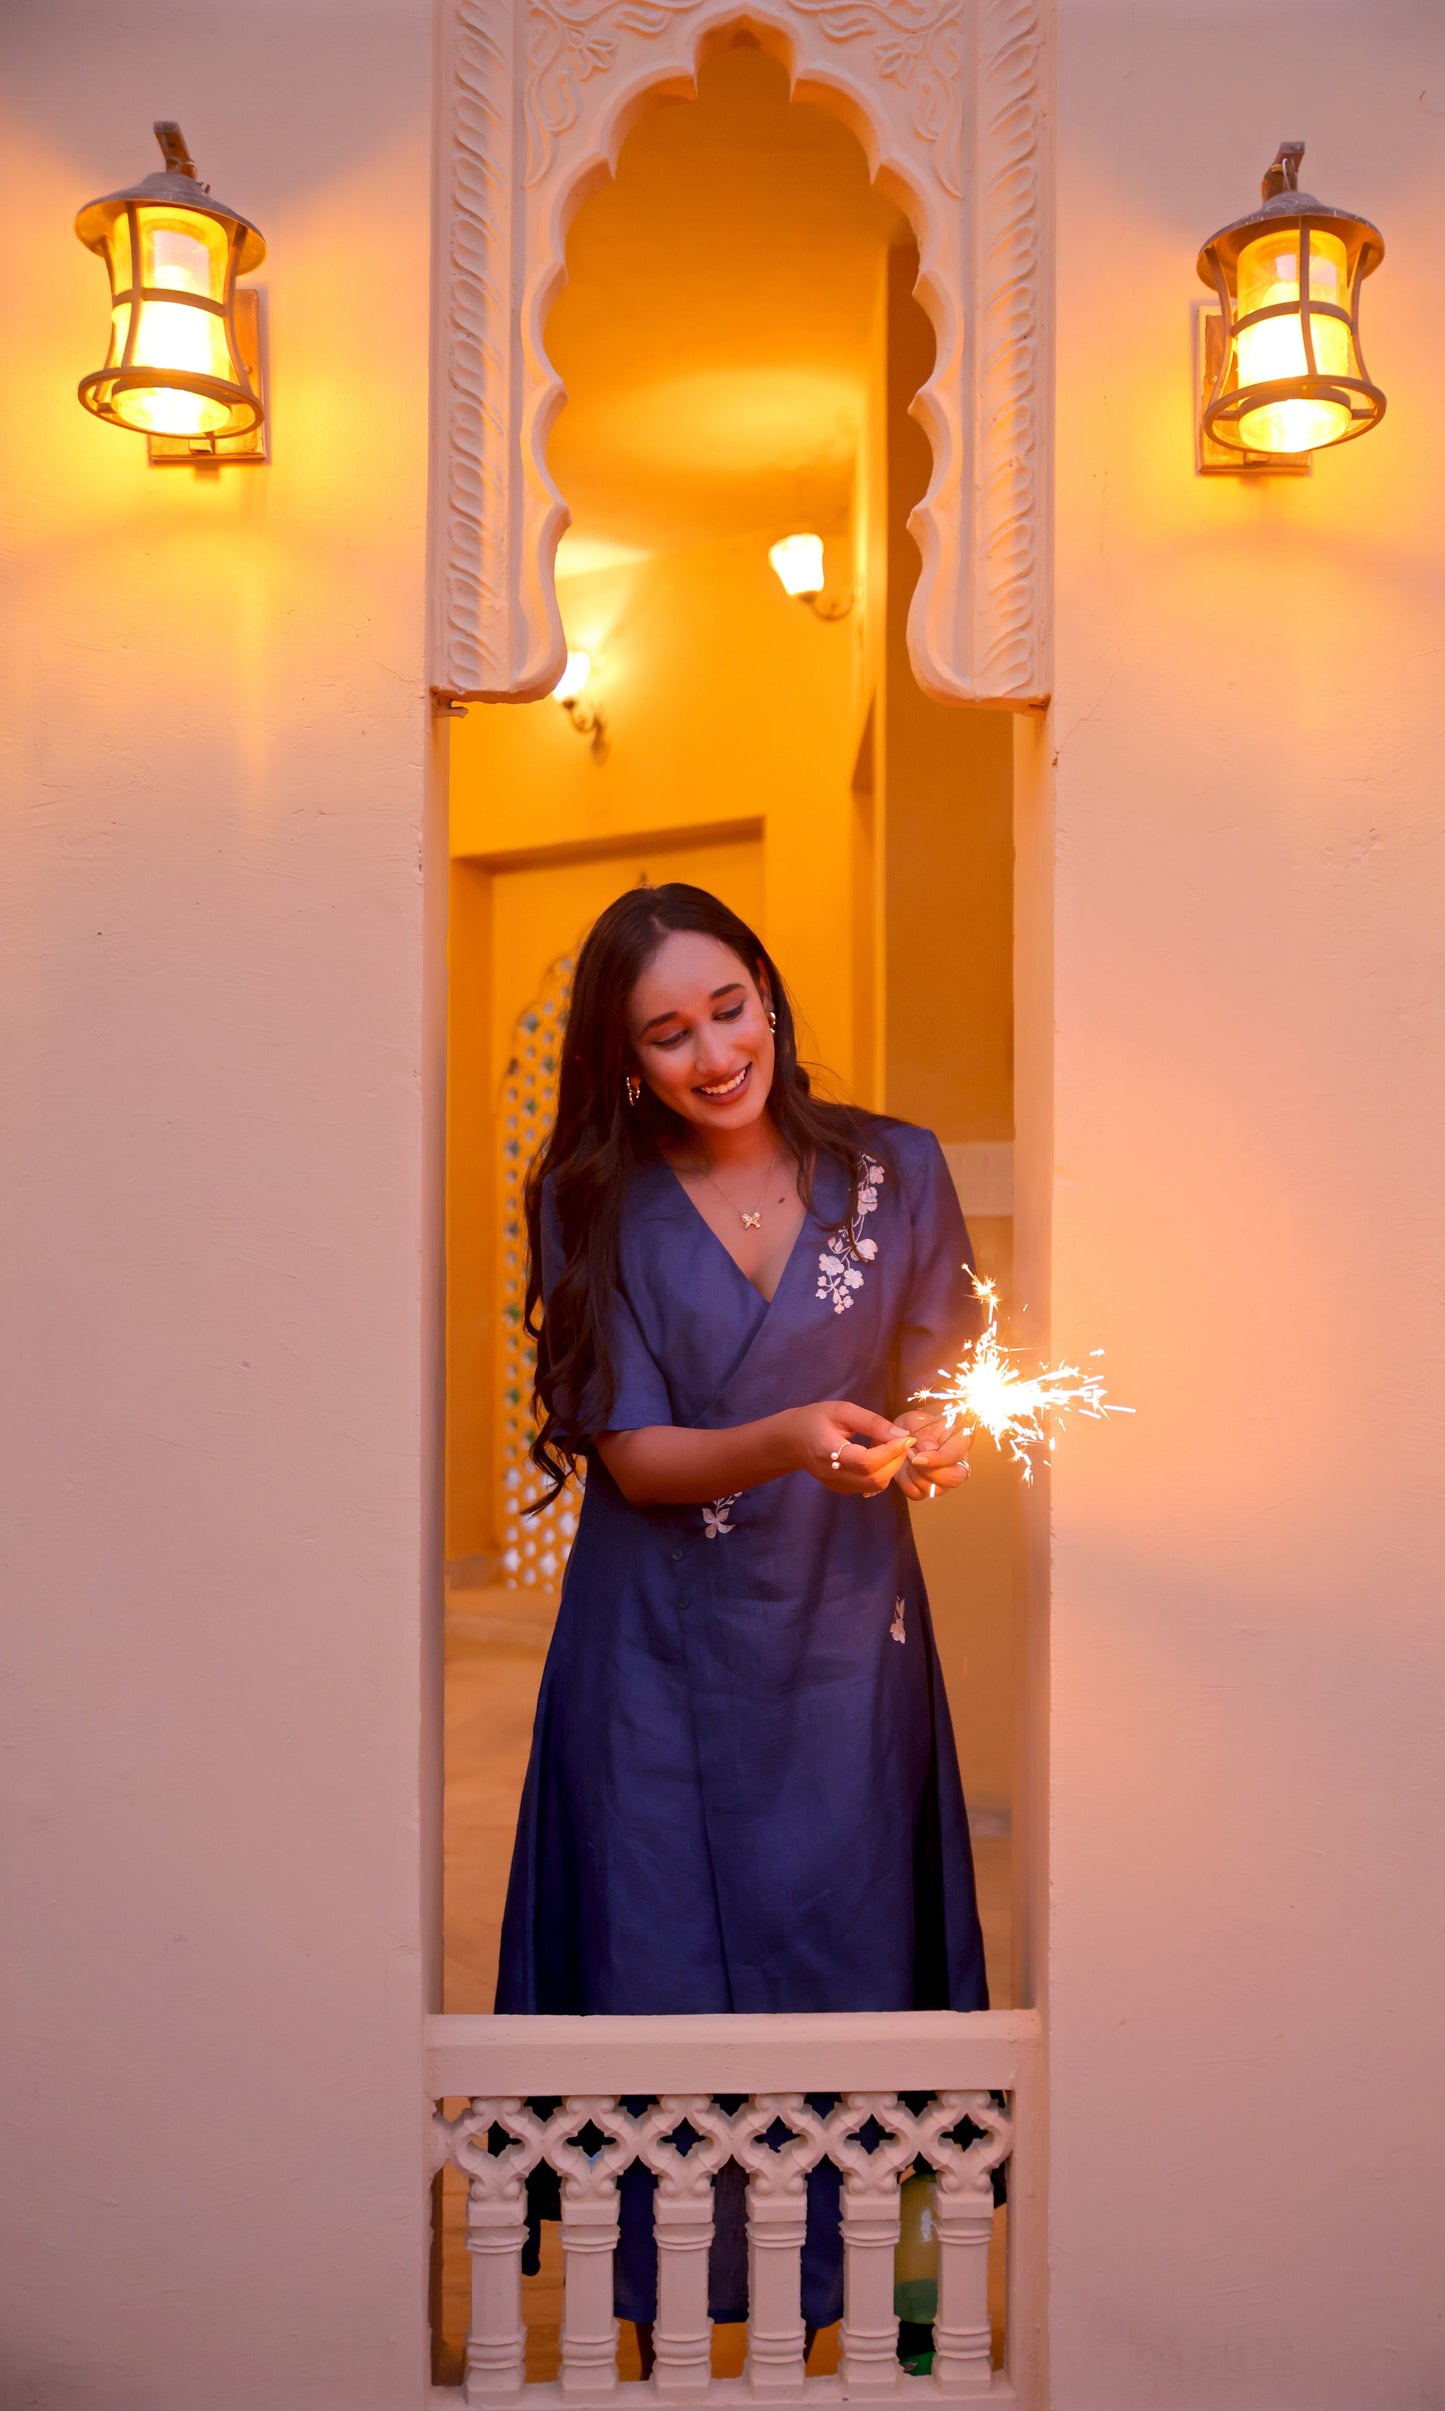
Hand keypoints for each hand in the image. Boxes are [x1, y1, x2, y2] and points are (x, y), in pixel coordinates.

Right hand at [780, 1401, 916, 1495]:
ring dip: (891, 1467)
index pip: (865, 1462)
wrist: (791, 1441)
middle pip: (874, 1478)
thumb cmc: (815, 1419)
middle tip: (901, 1440)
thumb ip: (872, 1422)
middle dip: (896, 1460)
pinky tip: (878, 1455)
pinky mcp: (842, 1490)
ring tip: (888, 1446)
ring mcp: (837, 1485)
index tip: (906, 1437)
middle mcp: (833, 1474)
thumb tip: (901, 1435)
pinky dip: (882, 1471)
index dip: (890, 1452)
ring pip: (876, 1485)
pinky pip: (870, 1486)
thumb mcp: (842, 1411)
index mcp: (828, 1450)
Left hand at [889, 1408, 972, 1500]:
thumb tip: (929, 1449)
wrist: (901, 1435)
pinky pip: (918, 1493)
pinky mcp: (927, 1489)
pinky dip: (907, 1483)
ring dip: (916, 1475)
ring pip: (935, 1489)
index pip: (956, 1456)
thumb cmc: (915, 1426)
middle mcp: (956, 1464)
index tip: (918, 1457)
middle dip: (929, 1472)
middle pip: (954, 1479)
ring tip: (908, 1458)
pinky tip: (906, 1468)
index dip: (938, 1459)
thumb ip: (923, 1434)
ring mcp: (943, 1479)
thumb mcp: (916, 1420)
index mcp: (959, 1442)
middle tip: (912, 1458)